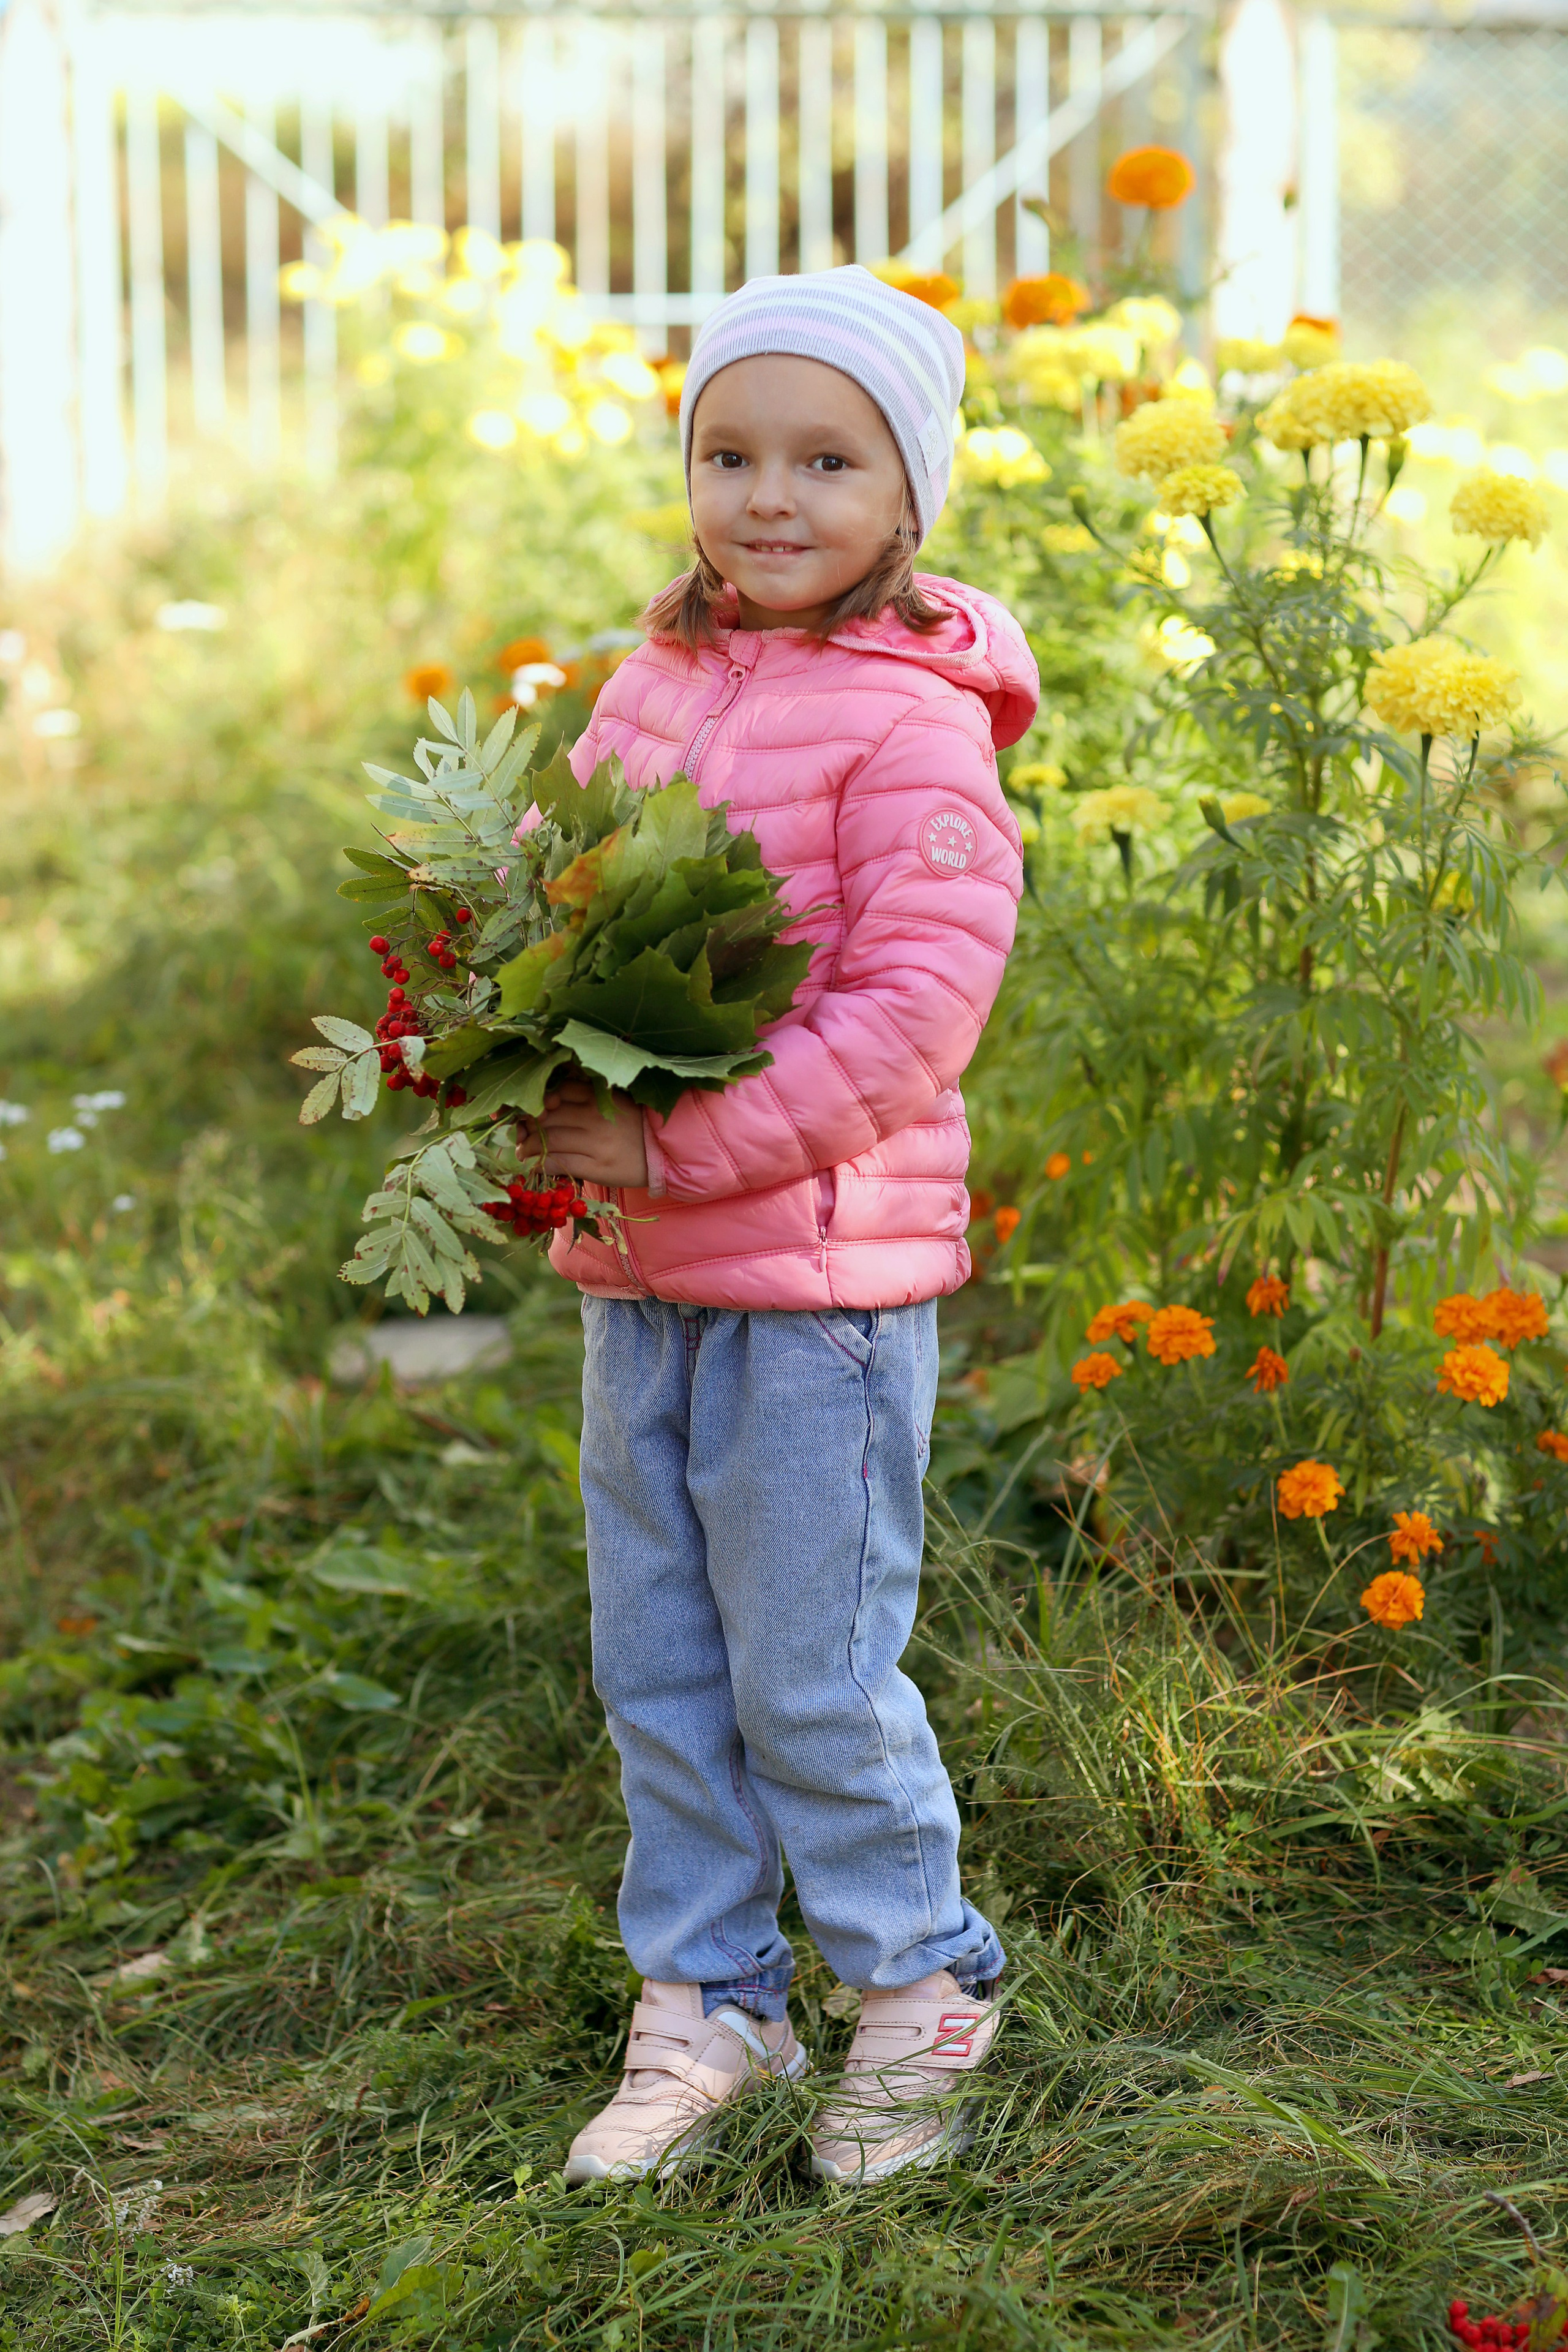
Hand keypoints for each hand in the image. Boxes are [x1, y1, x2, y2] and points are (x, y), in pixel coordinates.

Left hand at [514, 1078, 649, 1188]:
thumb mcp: (616, 1102)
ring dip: (529, 1146)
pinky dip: (543, 1163)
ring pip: (551, 1140)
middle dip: (529, 1125)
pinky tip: (535, 1164)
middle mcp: (595, 1117)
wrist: (664, 1154)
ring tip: (523, 1150)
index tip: (532, 1111)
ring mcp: (596, 1143)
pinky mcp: (597, 1167)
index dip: (540, 1101)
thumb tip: (550, 1101)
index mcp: (600, 1098)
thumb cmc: (636, 1127)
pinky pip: (561, 1163)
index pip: (560, 1091)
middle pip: (550, 1116)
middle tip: (520, 1133)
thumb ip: (589, 1097)